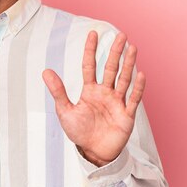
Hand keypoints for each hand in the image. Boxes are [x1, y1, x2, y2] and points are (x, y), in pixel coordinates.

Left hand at [42, 31, 145, 166]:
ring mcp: (117, 102)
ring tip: (132, 47)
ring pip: (124, 79)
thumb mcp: (65, 110)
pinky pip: (133, 99)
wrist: (93, 152)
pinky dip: (137, 88)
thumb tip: (45, 71)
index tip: (92, 33)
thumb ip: (58, 91)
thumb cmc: (79, 131)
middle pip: (111, 68)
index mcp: (90, 90)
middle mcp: (105, 93)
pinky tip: (140, 74)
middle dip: (115, 52)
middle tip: (121, 35)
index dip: (91, 50)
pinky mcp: (126, 115)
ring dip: (128, 64)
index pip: (90, 66)